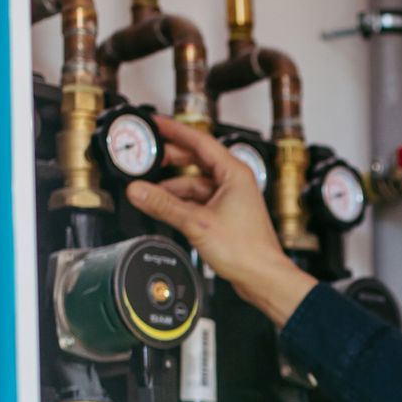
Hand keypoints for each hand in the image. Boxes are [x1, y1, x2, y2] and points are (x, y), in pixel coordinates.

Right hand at [125, 115, 317, 326]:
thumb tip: (138, 191)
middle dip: (171, 158)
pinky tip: (167, 207)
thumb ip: (164, 205)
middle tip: (149, 154)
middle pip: (197, 160)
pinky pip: (200, 200)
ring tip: (150, 190)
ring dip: (174, 186)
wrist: (263, 277)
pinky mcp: (227, 215)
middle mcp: (235, 182)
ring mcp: (232, 199)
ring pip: (196, 183)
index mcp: (234, 173)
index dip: (175, 130)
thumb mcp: (197, 223)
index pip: (200, 141)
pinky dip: (182, 202)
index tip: (156, 123)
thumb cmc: (247, 251)